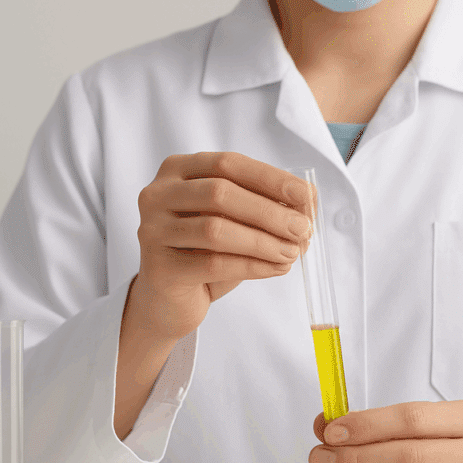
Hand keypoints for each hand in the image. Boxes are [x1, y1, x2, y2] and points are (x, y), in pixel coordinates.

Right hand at [128, 151, 311, 341]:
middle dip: (269, 212)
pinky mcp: (158, 268)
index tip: (305, 196)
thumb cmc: (205, 252)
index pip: (228, 163)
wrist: (169, 299)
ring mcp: (153, 230)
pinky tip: (276, 268)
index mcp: (177, 170)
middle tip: (303, 230)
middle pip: (220, 193)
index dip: (270, 178)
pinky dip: (252, 265)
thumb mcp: (235, 221)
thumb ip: (265, 205)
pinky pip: (213, 264)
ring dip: (263, 241)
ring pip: (216, 230)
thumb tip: (309, 200)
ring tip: (292, 252)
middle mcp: (158, 195)